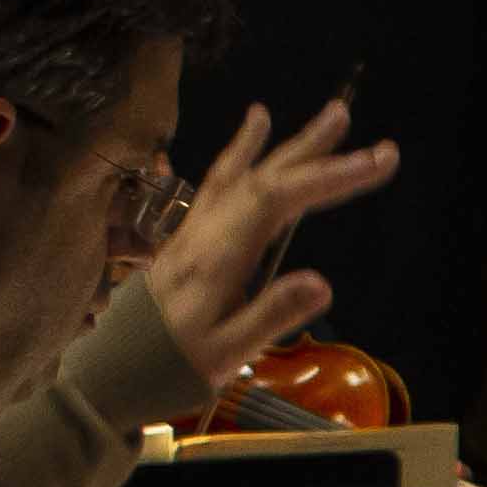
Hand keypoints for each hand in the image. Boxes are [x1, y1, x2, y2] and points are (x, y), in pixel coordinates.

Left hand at [143, 98, 401, 390]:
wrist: (112, 368)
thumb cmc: (170, 366)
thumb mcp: (225, 353)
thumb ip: (270, 315)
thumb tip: (322, 282)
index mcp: (219, 257)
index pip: (277, 200)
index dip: (326, 177)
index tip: (374, 162)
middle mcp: (207, 231)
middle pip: (263, 176)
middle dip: (313, 150)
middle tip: (353, 117)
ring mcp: (197, 230)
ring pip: (244, 173)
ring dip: (285, 143)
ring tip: (323, 118)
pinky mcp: (190, 237)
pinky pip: (221, 182)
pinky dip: (242, 153)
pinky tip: (252, 138)